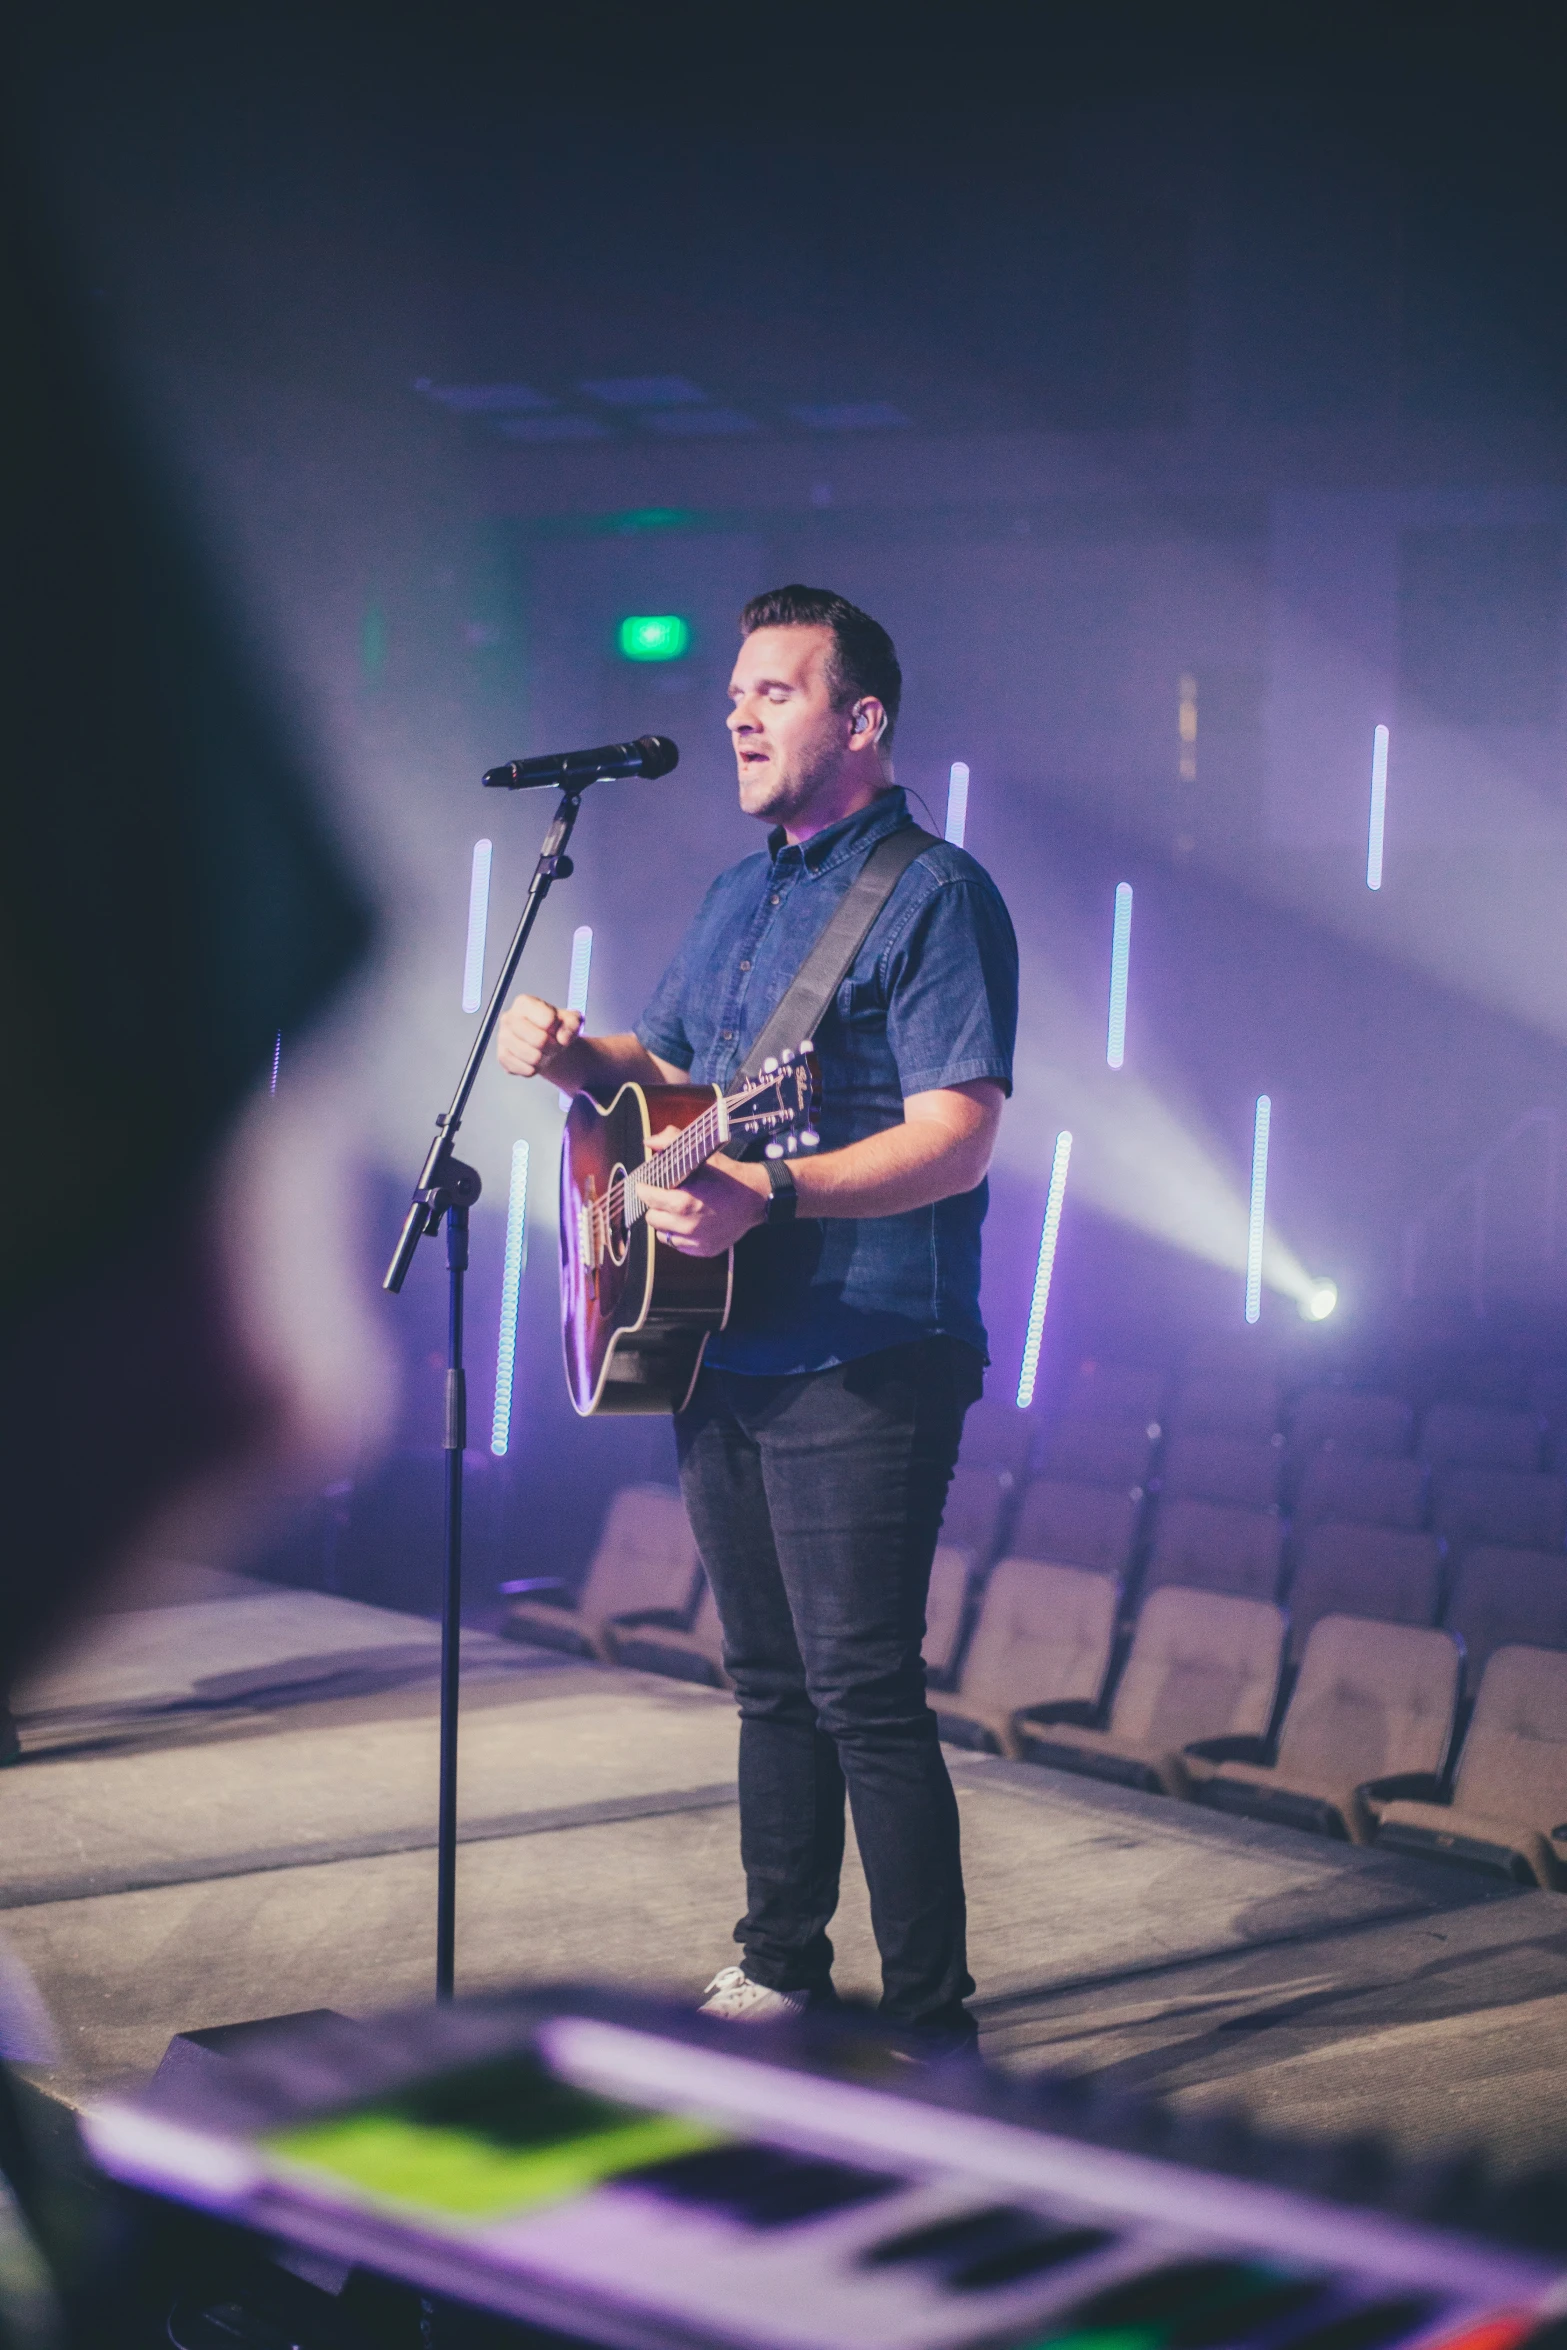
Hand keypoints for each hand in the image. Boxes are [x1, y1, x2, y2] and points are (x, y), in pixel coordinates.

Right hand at [496, 993, 582, 1080]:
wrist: (545, 1041)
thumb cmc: (556, 1027)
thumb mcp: (571, 1020)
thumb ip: (572, 1025)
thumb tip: (563, 1038)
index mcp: (524, 1003)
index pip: (548, 1019)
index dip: (558, 1028)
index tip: (556, 1028)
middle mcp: (509, 1017)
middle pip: (540, 1040)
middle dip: (553, 1046)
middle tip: (553, 1044)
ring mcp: (503, 1037)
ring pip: (533, 1057)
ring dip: (545, 1059)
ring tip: (544, 1051)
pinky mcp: (503, 1056)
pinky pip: (526, 1070)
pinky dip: (536, 1069)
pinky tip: (534, 1060)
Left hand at [638, 1152, 768, 1256]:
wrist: (756, 1198)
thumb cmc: (728, 1176)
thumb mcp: (701, 1155)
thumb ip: (671, 1144)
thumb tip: (649, 1142)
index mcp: (684, 1201)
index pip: (648, 1198)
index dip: (644, 1189)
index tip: (645, 1185)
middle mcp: (688, 1225)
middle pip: (652, 1218)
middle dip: (655, 1206)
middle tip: (664, 1197)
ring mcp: (696, 1240)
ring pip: (663, 1234)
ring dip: (666, 1222)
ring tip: (677, 1211)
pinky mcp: (704, 1250)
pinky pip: (678, 1245)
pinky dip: (679, 1235)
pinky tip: (689, 1222)